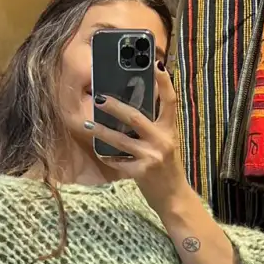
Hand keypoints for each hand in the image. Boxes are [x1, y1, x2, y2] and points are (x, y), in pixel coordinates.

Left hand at [89, 66, 188, 212]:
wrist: (175, 198)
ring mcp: (151, 156)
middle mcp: (162, 140)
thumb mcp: (167, 144)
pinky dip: (108, 156)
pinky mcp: (141, 172)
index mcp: (170, 130)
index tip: (157, 64)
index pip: (170, 101)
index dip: (164, 82)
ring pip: (121, 140)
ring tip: (88, 124)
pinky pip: (118, 161)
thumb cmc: (168, 169)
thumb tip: (131, 113)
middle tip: (99, 98)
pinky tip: (99, 152)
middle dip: (115, 107)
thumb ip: (154, 129)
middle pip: (136, 117)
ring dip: (102, 131)